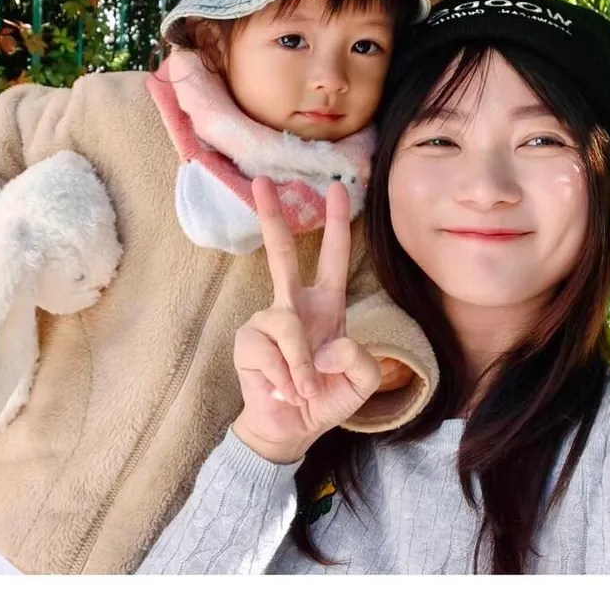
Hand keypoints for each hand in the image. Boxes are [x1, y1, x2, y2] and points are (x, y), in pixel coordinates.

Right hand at [231, 177, 380, 463]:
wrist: (292, 428)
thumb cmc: (326, 398)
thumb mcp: (360, 383)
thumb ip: (361, 362)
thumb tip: (327, 343)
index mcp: (326, 307)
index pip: (333, 258)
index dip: (336, 224)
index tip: (338, 187)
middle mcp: (293, 306)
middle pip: (281, 254)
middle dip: (272, 216)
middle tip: (263, 180)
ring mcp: (266, 321)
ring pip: (289, 328)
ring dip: (302, 368)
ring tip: (304, 391)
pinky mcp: (247, 342)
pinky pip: (272, 355)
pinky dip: (286, 380)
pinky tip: (285, 392)